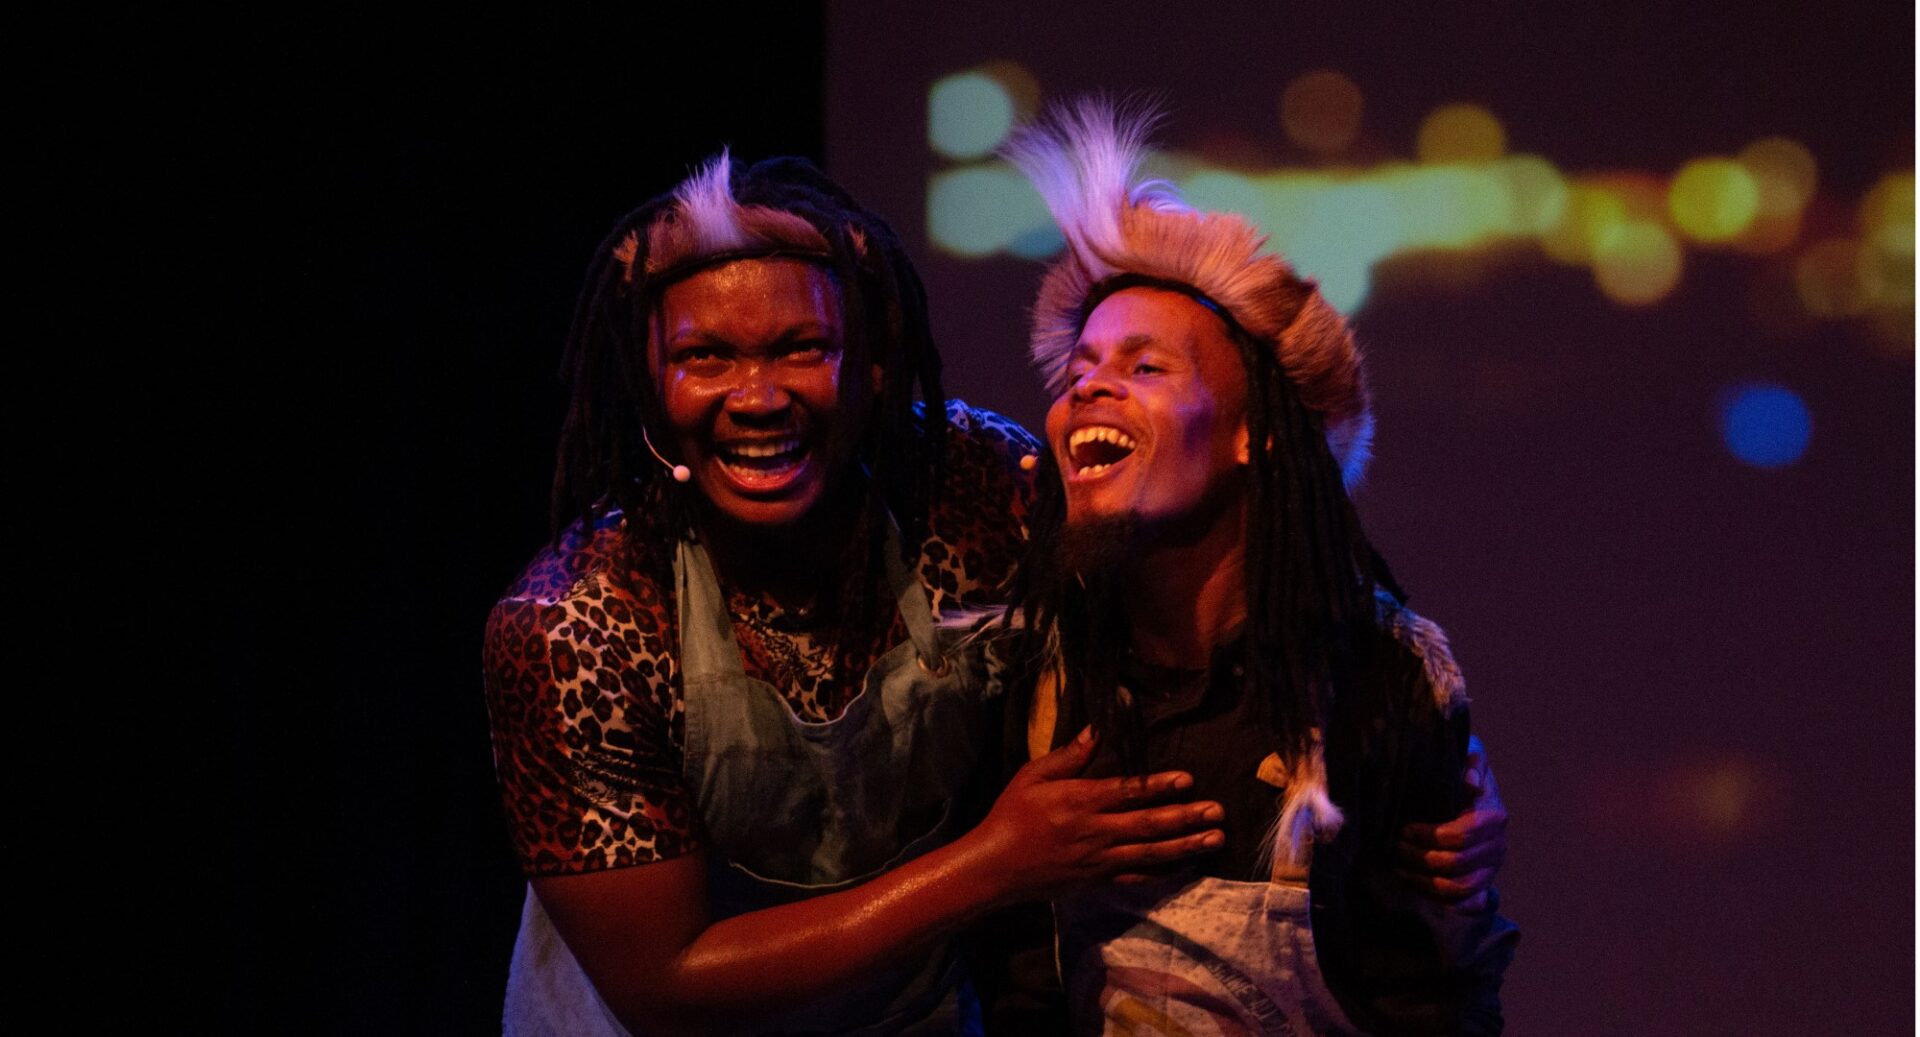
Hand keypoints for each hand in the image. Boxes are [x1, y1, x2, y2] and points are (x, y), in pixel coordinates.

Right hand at [970, 727, 1223, 901]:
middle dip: (1187, 817)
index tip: (1188, 779)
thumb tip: (1095, 730)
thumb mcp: (1032, 776)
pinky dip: (1164, 873)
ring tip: (1215, 838)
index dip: (1160, 785)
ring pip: (1151, 853)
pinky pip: (1137, 878)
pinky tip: (1186, 866)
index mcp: (1080, 800)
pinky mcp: (1098, 881)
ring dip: (1186, 845)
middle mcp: (1096, 831)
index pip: (1128, 791)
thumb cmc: (1012, 815)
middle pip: (1149, 824)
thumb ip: (1067, 756)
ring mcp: (1099, 860)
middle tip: (1218, 811)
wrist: (995, 867)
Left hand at [1397, 734, 1506, 910]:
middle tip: (1392, 846)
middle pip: (1456, 864)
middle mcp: (1498, 845)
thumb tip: (1470, 782)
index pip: (1461, 835)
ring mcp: (1491, 868)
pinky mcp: (1483, 885)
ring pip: (1459, 887)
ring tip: (1399, 866)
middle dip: (1418, 857)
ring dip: (1424, 880)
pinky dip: (1441, 900)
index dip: (1428, 835)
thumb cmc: (1460, 771)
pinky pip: (1467, 904)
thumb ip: (1472, 761)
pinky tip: (1416, 884)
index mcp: (1494, 815)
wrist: (1469, 796)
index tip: (1404, 828)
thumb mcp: (1468, 755)